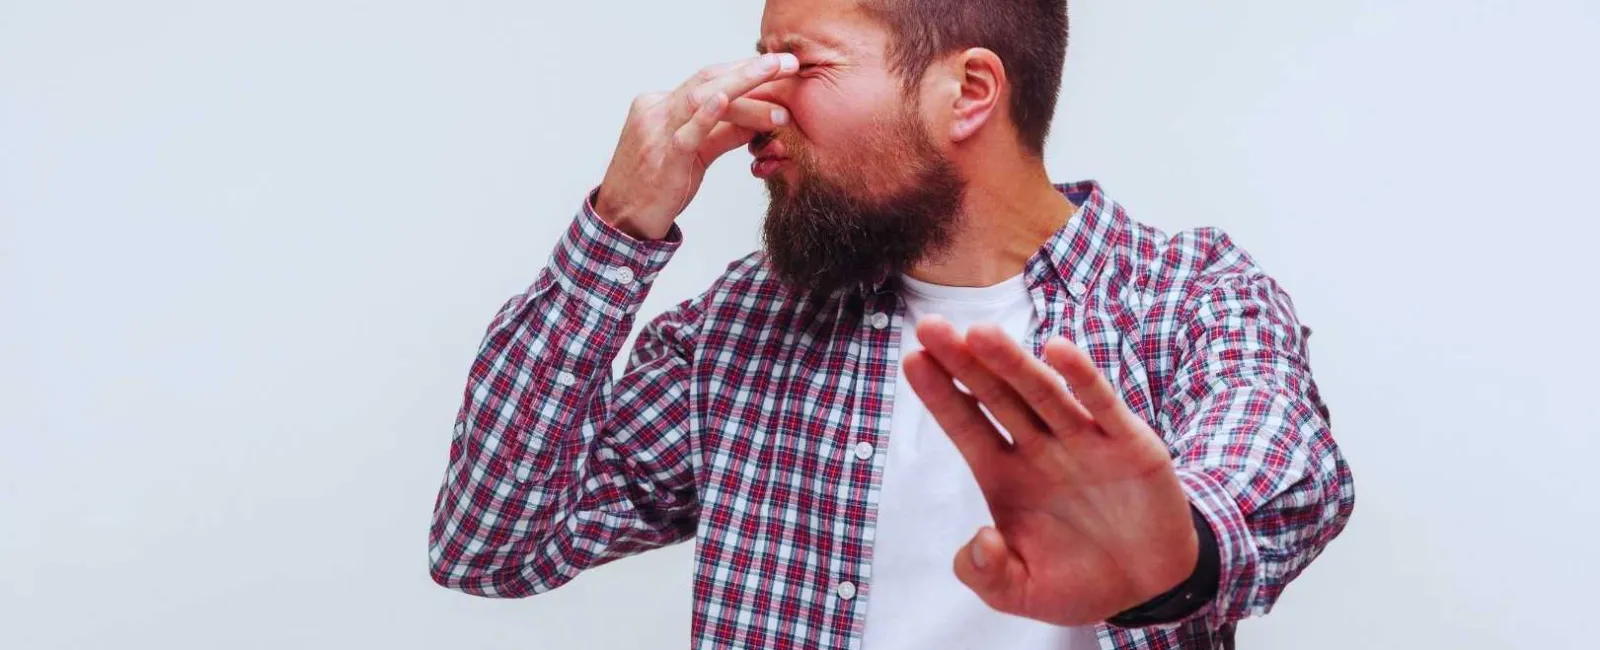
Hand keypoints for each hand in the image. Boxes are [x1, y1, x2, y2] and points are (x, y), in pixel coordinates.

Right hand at [594, 53, 798, 239]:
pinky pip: (686, 133)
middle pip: (707, 79)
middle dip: (750, 68)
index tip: (776, 63)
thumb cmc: (656, 187)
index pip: (707, 79)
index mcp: (660, 105)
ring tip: (776, 76)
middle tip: (787, 61)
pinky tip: (725, 100)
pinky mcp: (663, 159)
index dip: (744, 68)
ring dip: (742, 84)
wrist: (621, 221)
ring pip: (700, 98)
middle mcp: (656, 111)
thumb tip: (760, 119)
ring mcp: (656, 133)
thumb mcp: (694, 154)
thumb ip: (724, 134)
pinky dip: (706, 114)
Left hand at [901, 316, 1199, 625]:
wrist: (1150, 586)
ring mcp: (1081, 441)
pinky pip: (1101, 405)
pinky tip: (1058, 350)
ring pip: (1041, 393)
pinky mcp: (1127, 443)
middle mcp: (1038, 448)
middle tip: (931, 327)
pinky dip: (1081, 378)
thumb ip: (988, 574)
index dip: (941, 394)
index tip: (912, 360)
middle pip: (995, 396)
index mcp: (1005, 475)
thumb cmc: (1080, 580)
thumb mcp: (1022, 591)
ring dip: (1011, 362)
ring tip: (980, 334)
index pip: (966, 426)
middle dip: (963, 363)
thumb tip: (980, 542)